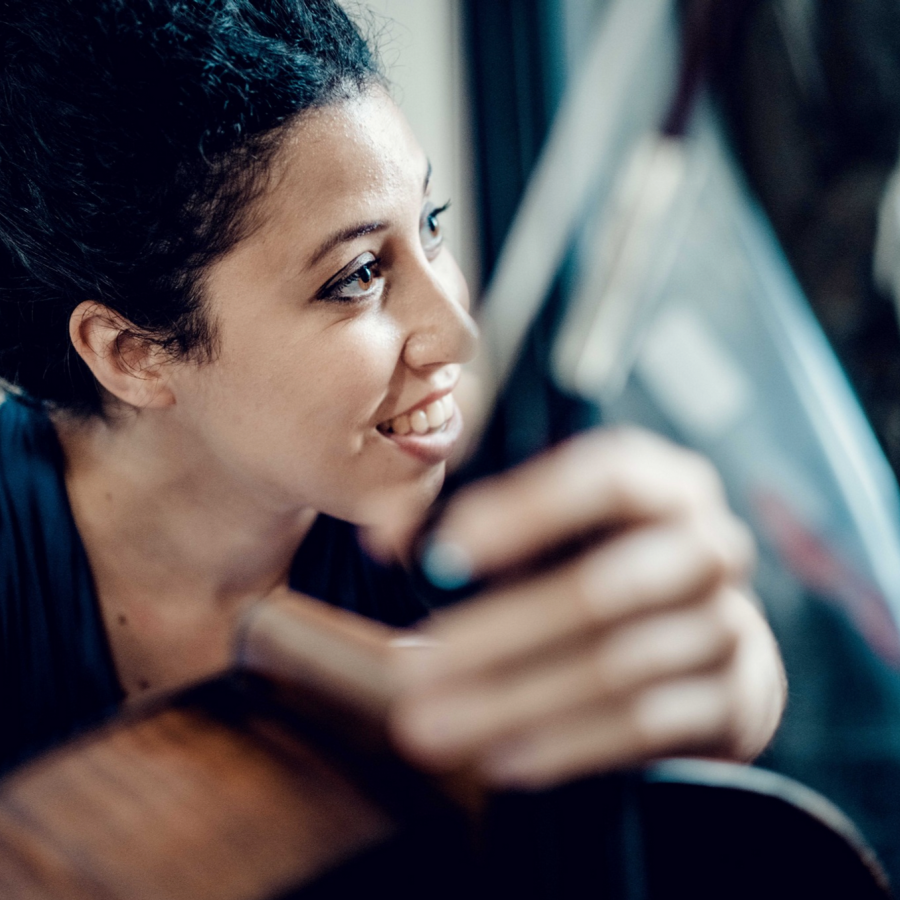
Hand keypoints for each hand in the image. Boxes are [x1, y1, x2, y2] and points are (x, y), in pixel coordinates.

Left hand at [387, 428, 785, 788]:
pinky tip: (499, 757)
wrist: (708, 636)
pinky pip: (644, 725)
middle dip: (500, 633)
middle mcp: (707, 545)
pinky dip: (565, 745)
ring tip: (432, 725)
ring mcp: (727, 623)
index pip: (605, 481)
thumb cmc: (603, 564)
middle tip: (413, 671)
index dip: (525, 513)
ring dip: (514, 700)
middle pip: (603, 589)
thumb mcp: (551, 530)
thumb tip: (385, 539)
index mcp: (662, 485)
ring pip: (614, 666)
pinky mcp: (733, 698)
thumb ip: (467, 525)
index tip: (443, 555)